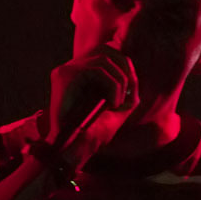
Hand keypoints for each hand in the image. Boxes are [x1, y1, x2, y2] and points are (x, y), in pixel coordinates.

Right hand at [46, 43, 138, 166]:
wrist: (73, 151)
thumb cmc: (93, 133)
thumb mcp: (116, 107)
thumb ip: (125, 89)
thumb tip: (134, 76)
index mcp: (79, 73)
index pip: (106, 51)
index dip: (124, 64)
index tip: (132, 88)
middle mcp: (71, 67)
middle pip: (107, 49)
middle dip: (126, 68)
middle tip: (131, 93)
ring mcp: (66, 70)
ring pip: (104, 59)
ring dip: (120, 82)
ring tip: (118, 103)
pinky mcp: (66, 76)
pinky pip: (97, 70)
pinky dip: (112, 86)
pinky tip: (113, 103)